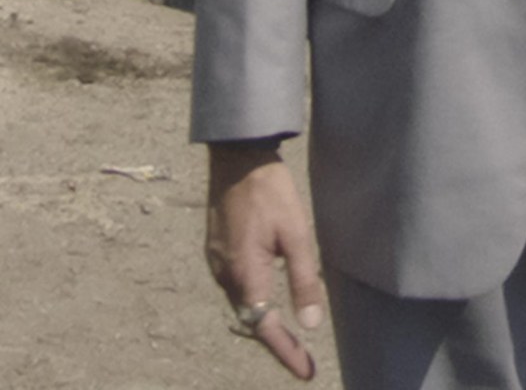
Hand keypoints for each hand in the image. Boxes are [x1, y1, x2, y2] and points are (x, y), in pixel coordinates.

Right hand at [205, 145, 324, 379]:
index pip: (265, 327)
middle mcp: (225, 275)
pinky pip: (235, 285)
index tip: (305, 372)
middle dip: (275, 340)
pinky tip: (267, 297)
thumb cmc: (270, 191)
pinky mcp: (215, 250)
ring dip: (263, 319)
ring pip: (242, 303)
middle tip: (301, 357)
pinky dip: (253, 298)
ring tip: (288, 334)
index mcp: (246, 273)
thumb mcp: (295, 233)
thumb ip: (303, 280)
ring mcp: (216, 262)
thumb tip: (310, 324)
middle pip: (250, 319)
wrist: (237, 156)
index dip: (285, 352)